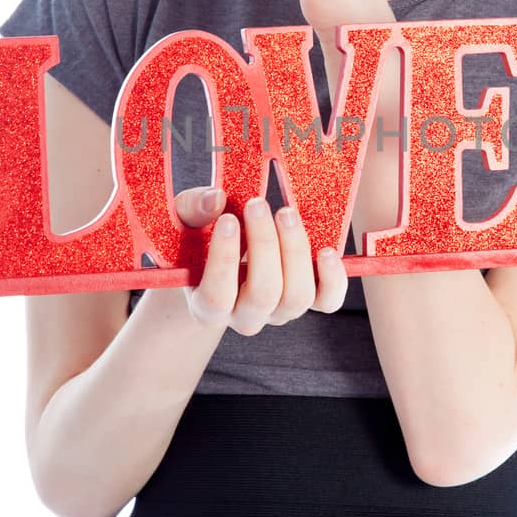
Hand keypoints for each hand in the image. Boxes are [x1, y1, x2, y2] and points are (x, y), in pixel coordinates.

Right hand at [173, 185, 348, 333]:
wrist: (218, 257)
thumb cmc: (198, 239)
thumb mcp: (184, 222)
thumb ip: (191, 210)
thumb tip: (216, 199)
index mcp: (207, 308)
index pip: (217, 296)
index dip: (224, 259)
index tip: (228, 219)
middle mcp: (245, 317)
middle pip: (263, 294)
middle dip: (264, 245)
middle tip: (257, 204)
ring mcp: (278, 312)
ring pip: (296, 297)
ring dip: (295, 251)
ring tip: (285, 213)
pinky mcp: (305, 301)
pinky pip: (327, 302)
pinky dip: (333, 279)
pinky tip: (325, 251)